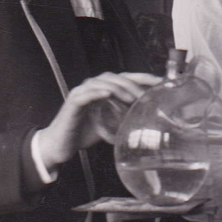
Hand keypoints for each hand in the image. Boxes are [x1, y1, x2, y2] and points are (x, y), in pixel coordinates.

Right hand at [36, 72, 162, 170]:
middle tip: (147, 94)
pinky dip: (97, 92)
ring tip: (131, 97)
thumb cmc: (84, 133)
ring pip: (102, 82)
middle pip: (115, 77)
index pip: (125, 78)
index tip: (160, 81)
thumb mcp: (110, 124)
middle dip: (133, 83)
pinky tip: (107, 94)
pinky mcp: (72, 103)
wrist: (60, 145)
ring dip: (118, 87)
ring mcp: (81, 93)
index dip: (142, 77)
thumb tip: (148, 120)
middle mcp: (92, 87)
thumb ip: (124, 118)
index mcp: (103, 90)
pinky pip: (85, 94)